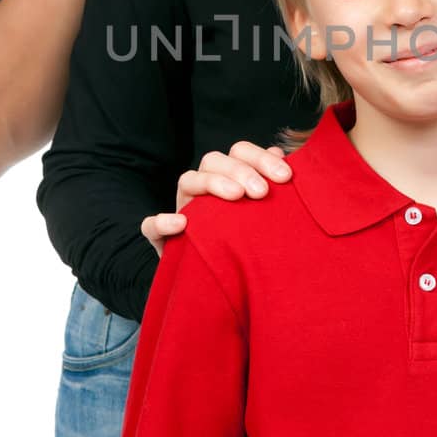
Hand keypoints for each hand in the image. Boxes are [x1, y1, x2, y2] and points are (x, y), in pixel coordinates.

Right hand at [140, 141, 292, 257]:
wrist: (218, 284)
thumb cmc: (247, 243)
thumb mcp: (263, 215)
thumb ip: (269, 184)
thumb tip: (279, 152)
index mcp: (228, 178)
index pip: (239, 153)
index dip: (261, 158)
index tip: (286, 176)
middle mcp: (203, 188)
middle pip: (213, 161)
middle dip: (240, 170)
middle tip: (262, 192)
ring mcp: (181, 209)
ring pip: (187, 181)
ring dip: (211, 183)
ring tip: (236, 196)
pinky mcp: (162, 238)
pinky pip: (151, 225)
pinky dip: (162, 222)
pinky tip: (182, 224)